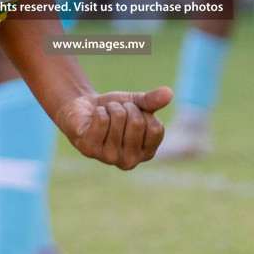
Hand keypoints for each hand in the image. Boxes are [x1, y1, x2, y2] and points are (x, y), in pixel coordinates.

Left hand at [55, 88, 172, 169]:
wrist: (85, 109)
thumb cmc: (115, 110)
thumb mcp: (137, 104)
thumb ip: (153, 101)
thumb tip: (169, 93)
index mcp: (146, 153)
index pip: (156, 128)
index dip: (144, 113)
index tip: (133, 115)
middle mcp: (130, 161)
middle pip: (137, 122)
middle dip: (126, 108)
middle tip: (116, 113)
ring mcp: (109, 158)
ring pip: (118, 117)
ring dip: (111, 108)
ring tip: (105, 115)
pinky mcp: (89, 149)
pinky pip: (102, 119)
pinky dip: (98, 110)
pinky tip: (93, 119)